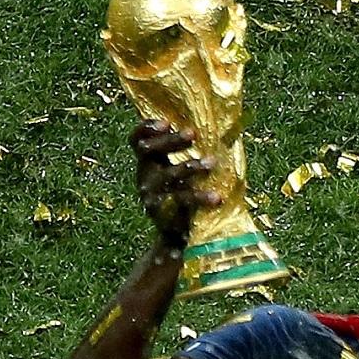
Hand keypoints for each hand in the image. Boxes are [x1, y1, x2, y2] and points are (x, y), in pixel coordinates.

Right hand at [132, 119, 221, 249]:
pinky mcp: (162, 211)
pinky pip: (183, 200)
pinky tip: (217, 198)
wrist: (176, 235)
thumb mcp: (180, 172)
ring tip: (211, 162)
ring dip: (191, 166)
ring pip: (169, 174)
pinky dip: (201, 197)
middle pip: (149, 150)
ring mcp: (151, 194)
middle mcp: (144, 175)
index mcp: (148, 162)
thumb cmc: (184, 195)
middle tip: (193, 134)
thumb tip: (221, 127)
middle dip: (171, 140)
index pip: (137, 140)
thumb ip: (187, 153)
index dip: (146, 128)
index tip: (166, 122)